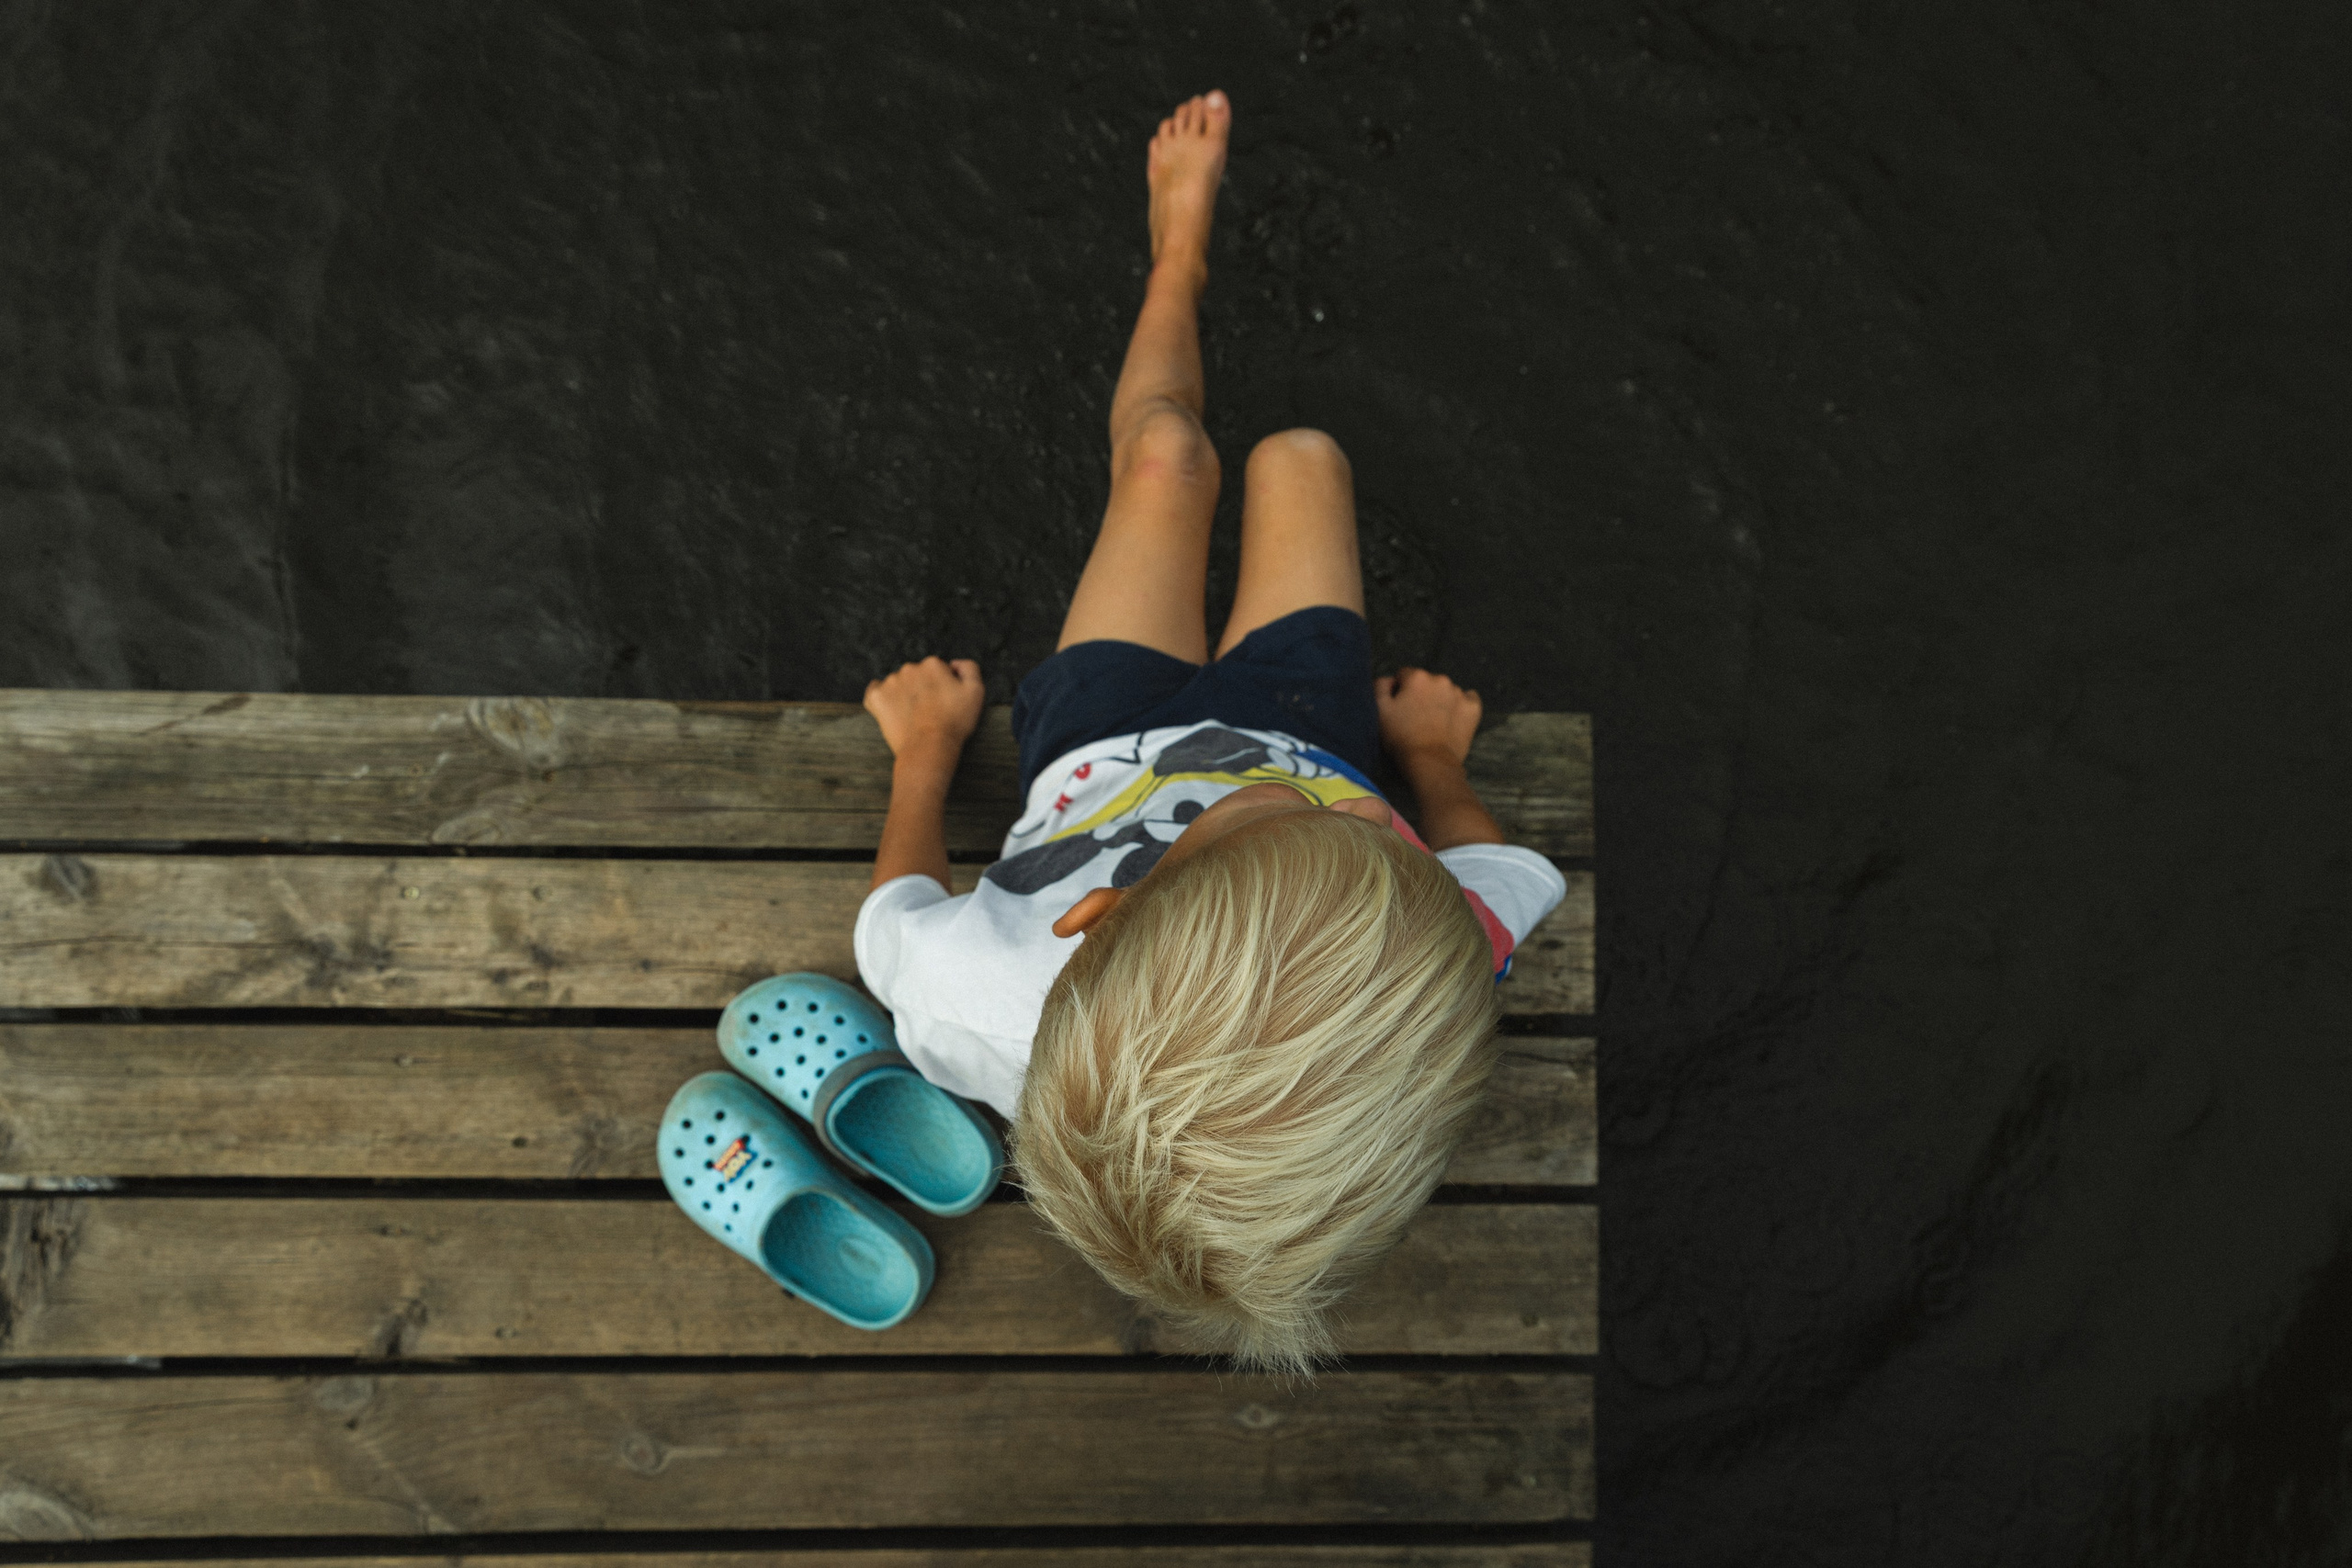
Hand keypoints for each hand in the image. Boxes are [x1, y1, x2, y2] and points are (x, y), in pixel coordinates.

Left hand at [864, 656, 984, 764]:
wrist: (930, 748)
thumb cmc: (955, 722)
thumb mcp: (976, 691)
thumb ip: (969, 667)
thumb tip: (953, 663)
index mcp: (933, 664)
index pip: (937, 670)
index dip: (943, 686)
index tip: (945, 702)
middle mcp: (910, 668)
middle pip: (916, 675)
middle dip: (922, 688)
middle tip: (930, 711)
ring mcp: (890, 682)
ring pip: (897, 683)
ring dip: (903, 694)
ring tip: (913, 716)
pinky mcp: (876, 697)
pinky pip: (875, 691)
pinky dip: (881, 698)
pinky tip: (891, 710)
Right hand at [1375, 667, 1481, 765]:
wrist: (1429, 761)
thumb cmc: (1401, 736)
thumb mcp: (1379, 709)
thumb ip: (1381, 686)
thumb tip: (1391, 680)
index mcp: (1417, 677)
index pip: (1404, 676)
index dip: (1400, 692)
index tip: (1400, 708)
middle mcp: (1440, 679)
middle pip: (1427, 682)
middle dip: (1421, 694)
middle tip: (1416, 717)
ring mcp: (1459, 693)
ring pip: (1446, 691)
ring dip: (1440, 700)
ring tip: (1434, 722)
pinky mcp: (1473, 708)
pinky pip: (1468, 699)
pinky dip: (1460, 705)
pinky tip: (1453, 718)